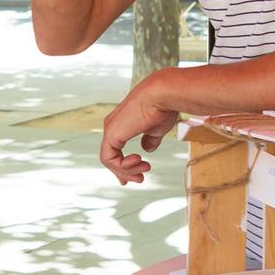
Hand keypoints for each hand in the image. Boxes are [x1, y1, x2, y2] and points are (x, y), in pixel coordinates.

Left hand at [100, 69, 184, 184]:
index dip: (123, 166)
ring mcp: (110, 129)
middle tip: (141, 179)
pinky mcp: (111, 134)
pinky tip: (139, 160)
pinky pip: (109, 159)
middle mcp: (113, 126)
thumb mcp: (157, 128)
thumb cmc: (164, 108)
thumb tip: (147, 149)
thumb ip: (150, 139)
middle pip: (110, 156)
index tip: (137, 176)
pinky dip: (123, 166)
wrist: (164, 94)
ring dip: (127, 170)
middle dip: (124, 172)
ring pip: (109, 160)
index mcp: (123, 124)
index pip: (115, 149)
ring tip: (145, 168)